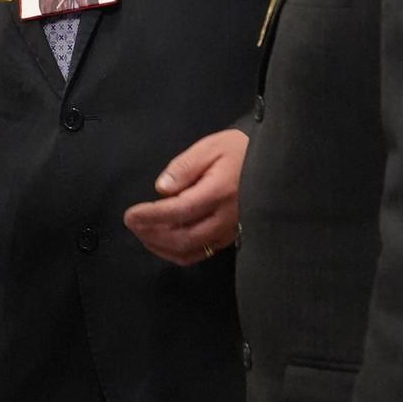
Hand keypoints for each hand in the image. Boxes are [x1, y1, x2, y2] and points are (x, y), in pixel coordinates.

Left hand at [122, 128, 248, 265]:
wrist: (272, 165)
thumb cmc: (238, 151)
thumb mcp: (210, 147)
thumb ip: (184, 168)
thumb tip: (161, 190)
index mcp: (218, 192)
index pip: (179, 211)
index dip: (152, 216)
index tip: (130, 215)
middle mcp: (225, 218)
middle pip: (182, 238)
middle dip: (151, 234)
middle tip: (132, 224)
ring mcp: (229, 232)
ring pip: (190, 251)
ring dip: (161, 247)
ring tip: (142, 233)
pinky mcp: (230, 239)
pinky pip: (201, 253)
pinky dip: (177, 253)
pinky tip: (162, 243)